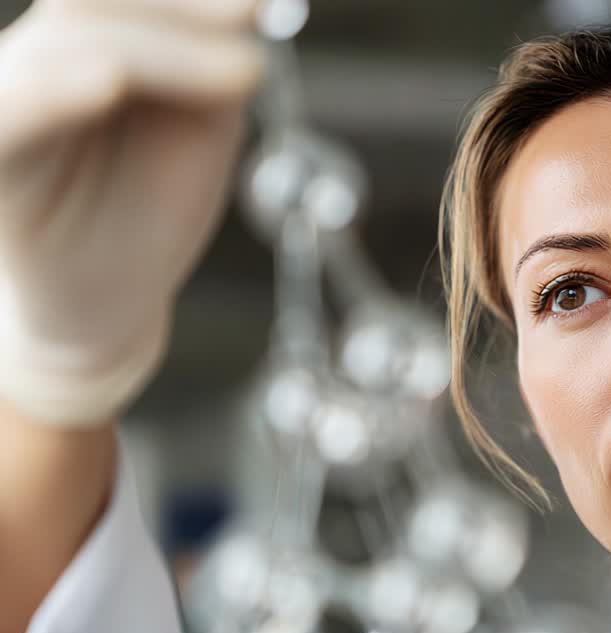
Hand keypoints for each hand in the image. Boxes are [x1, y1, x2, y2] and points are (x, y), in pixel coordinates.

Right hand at [0, 0, 262, 425]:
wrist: (111, 298)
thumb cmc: (149, 203)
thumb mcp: (199, 119)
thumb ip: (208, 58)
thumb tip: (249, 2)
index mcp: (74, 39)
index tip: (257, 5)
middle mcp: (25, 60)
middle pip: (91, 5)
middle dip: (178, 12)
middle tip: (253, 30)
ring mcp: (4, 103)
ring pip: (64, 48)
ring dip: (156, 50)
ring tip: (240, 73)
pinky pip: (12, 112)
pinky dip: (54, 91)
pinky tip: (108, 83)